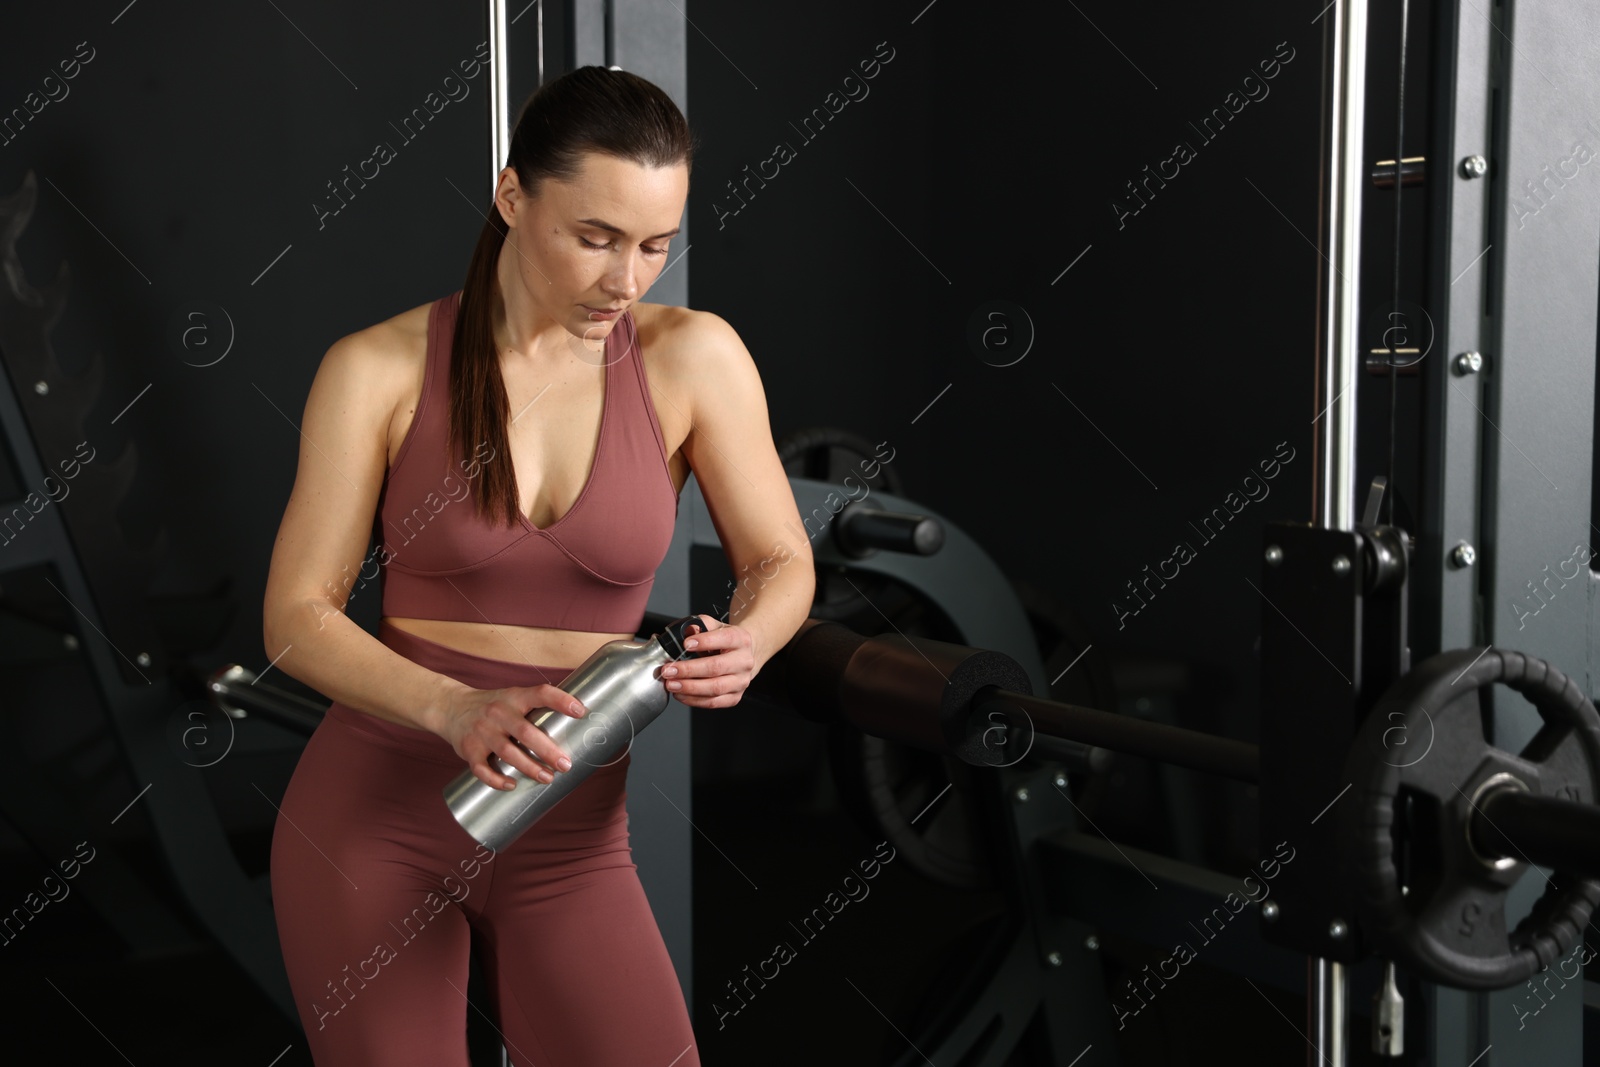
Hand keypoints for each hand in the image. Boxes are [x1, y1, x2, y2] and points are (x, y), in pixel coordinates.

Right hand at [437, 684, 587, 790]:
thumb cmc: (493, 706)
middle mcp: (498, 713)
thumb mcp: (513, 697)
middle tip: (566, 764)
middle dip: (548, 750)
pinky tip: (512, 785)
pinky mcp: (469, 750)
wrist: (450, 707)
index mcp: (514, 697)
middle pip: (526, 732)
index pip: (540, 693)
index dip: (561, 700)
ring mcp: (482, 732)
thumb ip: (537, 708)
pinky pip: (482, 768)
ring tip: (548, 778)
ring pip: (507, 752)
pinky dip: (496, 780)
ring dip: (529, 767)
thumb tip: (576, 723)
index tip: (580, 711)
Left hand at [660, 615, 756, 708]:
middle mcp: (744, 661)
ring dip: (689, 687)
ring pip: (715, 688)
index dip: (705, 642)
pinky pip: (714, 702)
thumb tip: (687, 630)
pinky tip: (680, 694)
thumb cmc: (726, 642)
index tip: (685, 644)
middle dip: (689, 670)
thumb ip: (702, 625)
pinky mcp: (735, 697)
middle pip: (716, 667)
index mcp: (740, 639)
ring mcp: (741, 681)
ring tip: (671, 684)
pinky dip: (694, 700)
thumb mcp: (716, 627)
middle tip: (669, 670)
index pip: (725, 639)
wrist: (743, 657)